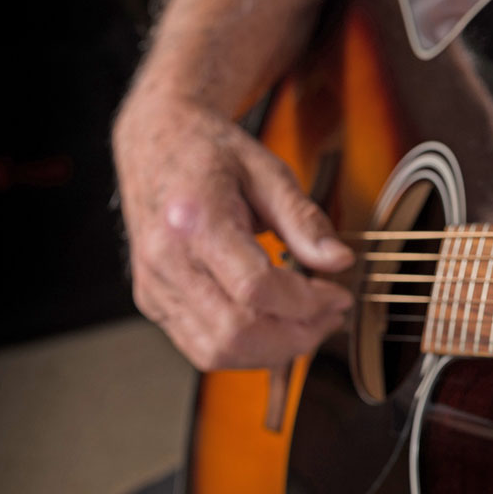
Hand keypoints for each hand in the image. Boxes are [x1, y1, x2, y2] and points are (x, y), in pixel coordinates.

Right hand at [113, 93, 353, 369]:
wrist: (157, 142)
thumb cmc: (211, 153)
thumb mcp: (269, 172)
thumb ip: (305, 220)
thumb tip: (339, 261)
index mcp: (193, 221)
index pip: (255, 289)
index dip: (306, 303)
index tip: (339, 295)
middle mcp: (165, 260)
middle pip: (235, 331)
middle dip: (296, 335)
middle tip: (330, 317)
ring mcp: (154, 286)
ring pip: (216, 351)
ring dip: (273, 351)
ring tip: (309, 325)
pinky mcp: (153, 301)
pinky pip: (201, 347)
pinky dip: (246, 349)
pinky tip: (276, 329)